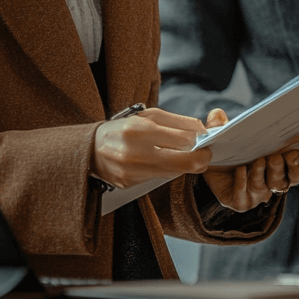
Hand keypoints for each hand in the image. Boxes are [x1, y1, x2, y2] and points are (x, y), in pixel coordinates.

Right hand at [92, 107, 211, 189]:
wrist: (91, 148)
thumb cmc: (125, 127)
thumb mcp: (149, 115)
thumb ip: (178, 122)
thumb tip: (203, 130)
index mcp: (140, 129)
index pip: (184, 140)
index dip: (201, 141)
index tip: (207, 140)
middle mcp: (134, 152)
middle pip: (184, 162)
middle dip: (201, 158)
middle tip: (204, 153)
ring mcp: (131, 171)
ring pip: (174, 172)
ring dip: (185, 164)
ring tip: (185, 155)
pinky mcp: (129, 184)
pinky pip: (160, 178)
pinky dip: (167, 170)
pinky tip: (164, 162)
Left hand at [200, 111, 298, 211]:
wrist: (214, 166)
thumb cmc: (233, 147)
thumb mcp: (232, 132)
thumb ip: (225, 124)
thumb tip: (217, 114)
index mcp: (282, 166)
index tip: (294, 153)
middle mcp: (272, 183)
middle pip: (283, 182)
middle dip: (279, 169)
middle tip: (275, 157)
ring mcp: (257, 194)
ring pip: (264, 190)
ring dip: (260, 175)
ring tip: (256, 162)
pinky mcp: (240, 202)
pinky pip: (243, 197)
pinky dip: (242, 183)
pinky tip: (241, 171)